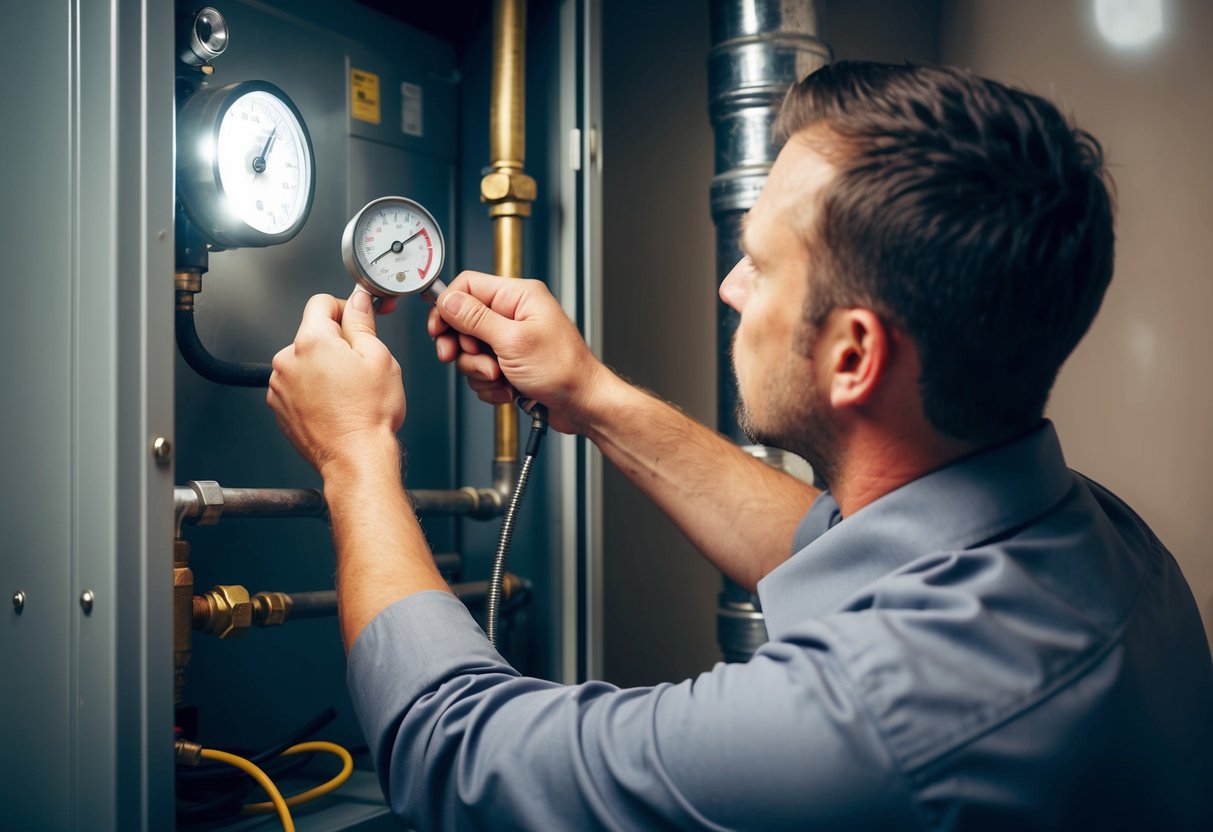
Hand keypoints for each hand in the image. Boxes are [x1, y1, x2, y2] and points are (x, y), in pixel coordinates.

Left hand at [268, 288, 404, 476]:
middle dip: (335, 343)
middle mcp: (287, 360)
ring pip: (305, 361)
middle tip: (359, 366)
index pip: (321, 303)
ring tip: (347, 392)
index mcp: (312, 341)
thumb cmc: (368, 416)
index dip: (344, 309)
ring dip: (323, 368)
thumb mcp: (379, 357)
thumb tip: (356, 302)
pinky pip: (297, 385)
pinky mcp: (279, 406)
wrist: (355, 459)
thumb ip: (362, 322)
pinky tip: (334, 405)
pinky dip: (312, 389)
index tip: (356, 322)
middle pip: (312, 334)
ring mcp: (279, 385)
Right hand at [426, 271, 609, 434]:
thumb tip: (448, 300)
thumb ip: (476, 319)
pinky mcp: (510, 363)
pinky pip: (482, 371)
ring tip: (502, 378)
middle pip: (463, 322)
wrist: (583, 405)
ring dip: (480, 371)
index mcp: (519, 296)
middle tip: (472, 359)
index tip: (439, 331)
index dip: (447, 308)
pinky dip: (490, 385)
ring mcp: (511, 340)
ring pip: (471, 352)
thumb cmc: (564, 370)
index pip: (467, 286)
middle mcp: (514, 314)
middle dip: (465, 348)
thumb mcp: (513, 341)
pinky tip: (508, 390)